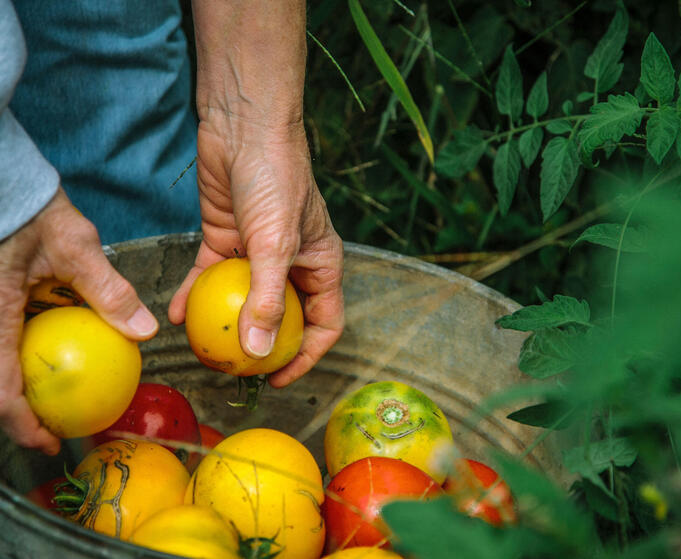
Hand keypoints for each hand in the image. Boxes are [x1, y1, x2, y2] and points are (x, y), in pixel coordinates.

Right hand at [0, 188, 158, 453]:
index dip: (22, 424)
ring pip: (1, 363)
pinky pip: (7, 341)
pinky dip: (25, 357)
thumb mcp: (76, 248)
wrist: (4, 185)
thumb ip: (108, 291)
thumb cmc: (33, 212)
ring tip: (56, 404)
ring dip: (22, 389)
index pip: (0, 387)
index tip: (49, 442)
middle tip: (56, 431)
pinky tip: (55, 358)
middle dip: (22, 415)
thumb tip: (146, 331)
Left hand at [168, 117, 344, 387]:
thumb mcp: (276, 243)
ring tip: (201, 349)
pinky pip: (210, 275)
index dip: (306, 356)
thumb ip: (268, 299)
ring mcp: (256, 252)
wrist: (243, 125)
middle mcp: (291, 263)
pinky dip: (196, 293)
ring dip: (223, 324)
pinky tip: (177, 313)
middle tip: (233, 370)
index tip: (278, 378)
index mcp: (319, 265)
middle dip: (259, 345)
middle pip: (280, 316)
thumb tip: (260, 351)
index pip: (323, 323)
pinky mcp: (225, 237)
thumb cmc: (276, 179)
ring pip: (241, 299)